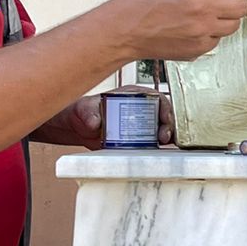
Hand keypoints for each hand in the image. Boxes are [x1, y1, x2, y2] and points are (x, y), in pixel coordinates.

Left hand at [32, 88, 174, 147]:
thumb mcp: (85, 110)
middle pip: (162, 113)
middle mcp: (140, 107)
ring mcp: (140, 122)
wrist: (79, 127)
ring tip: (162, 143)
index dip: (164, 106)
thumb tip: (95, 123)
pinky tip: (160, 149)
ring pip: (160, 127)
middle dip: (167, 124)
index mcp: (131, 95)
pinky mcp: (137, 137)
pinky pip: (152, 140)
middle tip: (163, 136)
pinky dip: (158, 145)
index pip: (156, 97)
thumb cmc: (83, 112)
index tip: (164, 117)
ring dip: (166, 134)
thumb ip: (90, 115)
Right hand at [112, 0, 246, 61]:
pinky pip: (219, 39)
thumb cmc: (148, 0)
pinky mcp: (199, 48)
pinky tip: (197, 26)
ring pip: (234, 24)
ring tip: (209, 12)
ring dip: (228, 17)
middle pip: (243, 6)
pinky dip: (213, 32)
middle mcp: (203, 8)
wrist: (128, 28)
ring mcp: (202, 31)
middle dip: (239, 0)